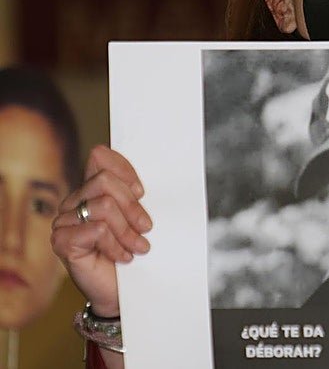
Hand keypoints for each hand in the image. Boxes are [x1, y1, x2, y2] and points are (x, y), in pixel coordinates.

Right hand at [51, 145, 151, 317]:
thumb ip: (136, 195)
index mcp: (92, 190)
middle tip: (146, 227)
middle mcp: (74, 202)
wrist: (123, 291)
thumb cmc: (132, 251)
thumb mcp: (139, 218)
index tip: (142, 192)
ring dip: (127, 230)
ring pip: (103, 205)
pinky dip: (116, 245)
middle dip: (132, 206)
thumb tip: (143, 182)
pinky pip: (96, 230)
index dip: (125, 170)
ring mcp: (64, 221)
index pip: (100, 157)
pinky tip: (122, 257)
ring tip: (138, 247)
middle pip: (104, 181)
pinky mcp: (62, 242)